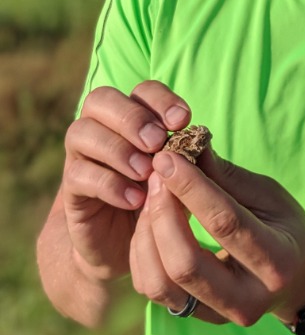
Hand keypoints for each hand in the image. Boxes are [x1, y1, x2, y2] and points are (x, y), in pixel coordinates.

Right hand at [62, 81, 190, 281]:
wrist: (130, 243)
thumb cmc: (163, 199)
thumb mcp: (183, 178)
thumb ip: (192, 158)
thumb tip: (202, 140)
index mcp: (133, 116)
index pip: (141, 91)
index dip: (160, 100)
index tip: (183, 120)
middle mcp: (101, 128)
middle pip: (100, 99)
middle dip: (131, 117)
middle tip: (156, 142)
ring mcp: (81, 156)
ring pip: (81, 131)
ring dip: (117, 148)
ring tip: (145, 172)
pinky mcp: (71, 190)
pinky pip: (78, 175)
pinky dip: (109, 184)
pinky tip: (134, 199)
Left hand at [129, 147, 304, 325]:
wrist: (300, 280)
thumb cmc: (285, 227)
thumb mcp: (270, 196)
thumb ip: (228, 177)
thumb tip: (189, 148)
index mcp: (276, 261)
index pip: (225, 223)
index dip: (191, 188)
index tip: (167, 157)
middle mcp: (248, 298)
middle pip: (185, 262)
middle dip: (162, 213)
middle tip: (155, 175)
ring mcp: (220, 315)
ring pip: (161, 283)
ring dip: (146, 234)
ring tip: (151, 197)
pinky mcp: (198, 318)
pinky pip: (154, 290)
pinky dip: (142, 253)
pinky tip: (150, 223)